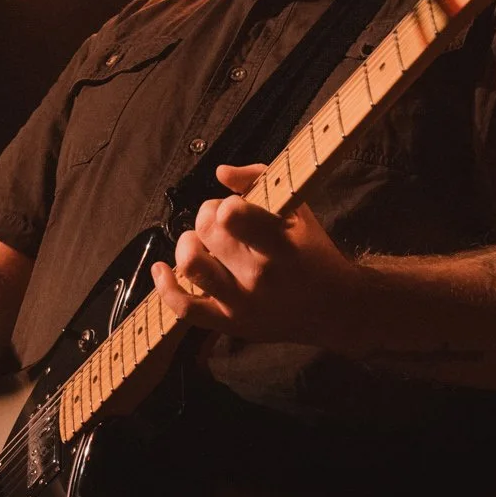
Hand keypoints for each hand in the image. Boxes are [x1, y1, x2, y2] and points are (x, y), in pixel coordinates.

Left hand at [149, 163, 365, 344]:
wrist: (334, 309)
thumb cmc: (313, 252)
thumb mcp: (299, 210)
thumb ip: (260, 180)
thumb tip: (220, 172)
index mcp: (280, 246)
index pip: (232, 215)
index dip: (227, 205)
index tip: (237, 208)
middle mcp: (259, 276)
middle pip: (207, 232)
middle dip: (208, 215)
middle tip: (223, 221)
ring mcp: (241, 304)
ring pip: (190, 264)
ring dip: (187, 244)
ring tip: (202, 242)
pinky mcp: (228, 324)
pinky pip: (184, 308)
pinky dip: (165, 286)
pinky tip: (161, 268)